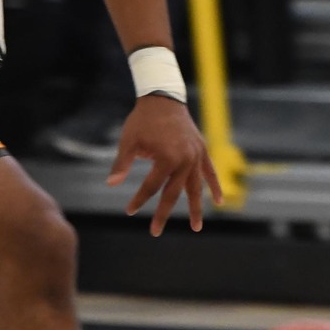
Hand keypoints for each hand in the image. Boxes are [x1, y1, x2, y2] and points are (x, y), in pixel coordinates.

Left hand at [107, 93, 221, 236]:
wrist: (163, 97)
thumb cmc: (142, 119)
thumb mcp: (128, 140)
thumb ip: (121, 163)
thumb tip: (111, 184)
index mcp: (167, 158)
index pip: (151, 186)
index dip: (139, 200)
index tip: (129, 211)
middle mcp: (185, 160)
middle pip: (173, 193)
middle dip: (163, 213)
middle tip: (155, 232)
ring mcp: (196, 156)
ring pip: (196, 187)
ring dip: (196, 208)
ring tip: (196, 227)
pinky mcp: (202, 150)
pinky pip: (210, 172)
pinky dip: (215, 186)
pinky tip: (219, 201)